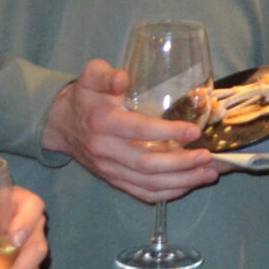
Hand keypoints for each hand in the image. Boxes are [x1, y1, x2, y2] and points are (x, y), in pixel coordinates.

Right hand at [41, 58, 217, 203]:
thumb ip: (106, 75)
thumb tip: (123, 78)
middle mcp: (106, 151)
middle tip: (208, 157)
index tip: (194, 131)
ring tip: (208, 174)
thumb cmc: (84, 97)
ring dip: (181, 182)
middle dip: (181, 163)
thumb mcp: (92, 77)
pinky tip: (188, 185)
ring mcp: (109, 170)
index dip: (168, 132)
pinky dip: (166, 193)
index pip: (139, 131)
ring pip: (147, 184)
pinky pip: (141, 193)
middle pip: (147, 165)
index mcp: (103, 123)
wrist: (60, 125)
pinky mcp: (113, 181)